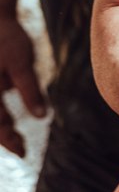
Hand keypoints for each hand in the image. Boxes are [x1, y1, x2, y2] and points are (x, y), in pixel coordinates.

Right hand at [0, 13, 46, 157]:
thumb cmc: (7, 38)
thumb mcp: (22, 63)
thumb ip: (30, 90)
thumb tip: (42, 117)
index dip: (9, 141)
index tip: (24, 153)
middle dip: (4, 137)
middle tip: (22, 149)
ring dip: (0, 128)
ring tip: (17, 139)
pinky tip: (8, 120)